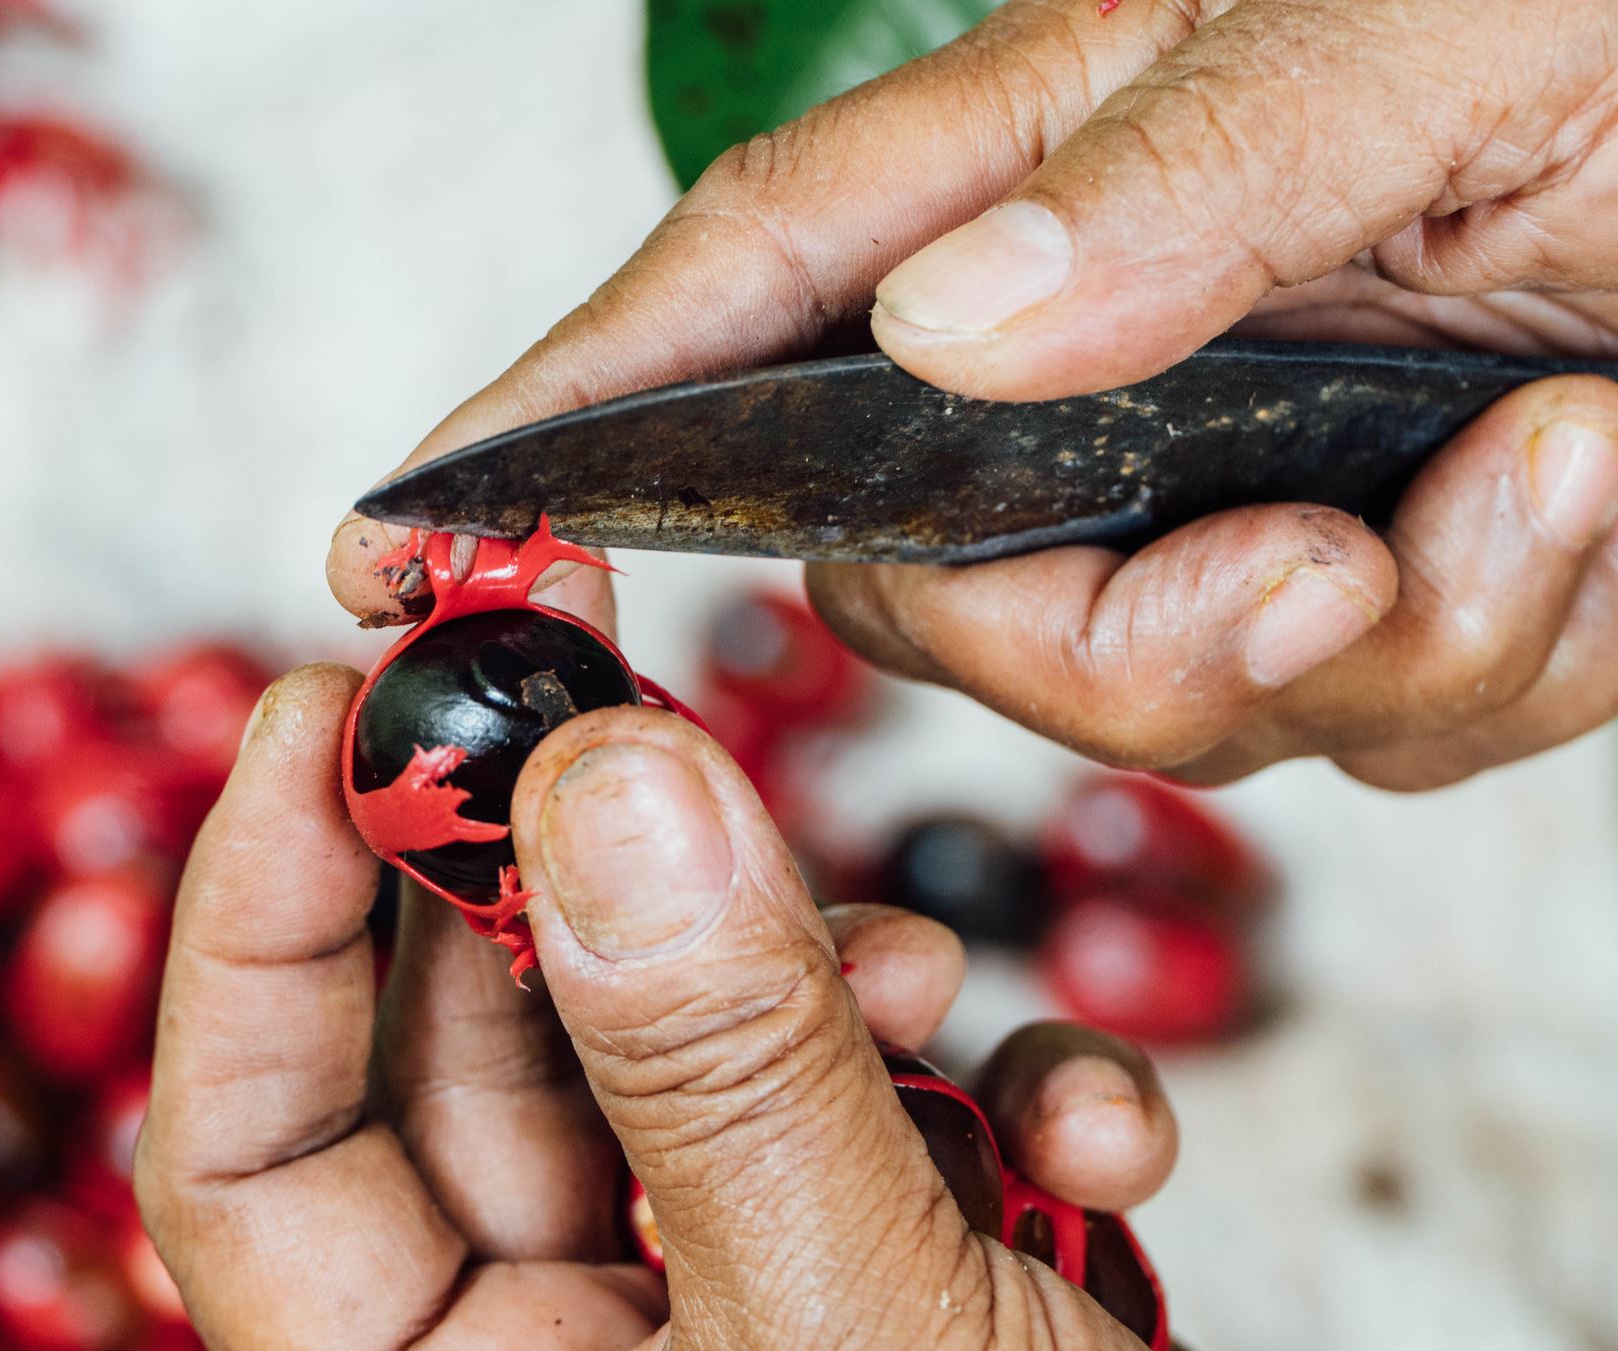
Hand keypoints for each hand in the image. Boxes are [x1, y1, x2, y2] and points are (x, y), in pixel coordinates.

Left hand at [132, 663, 1278, 1350]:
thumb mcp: (861, 1345)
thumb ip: (725, 1065)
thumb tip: (603, 786)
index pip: (249, 1148)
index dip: (260, 913)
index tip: (335, 708)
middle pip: (484, 1052)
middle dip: (557, 858)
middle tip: (593, 661)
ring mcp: (725, 1321)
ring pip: (693, 1052)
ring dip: (821, 977)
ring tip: (920, 961)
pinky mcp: (887, 1294)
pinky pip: (881, 1128)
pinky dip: (1000, 1094)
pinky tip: (1099, 1131)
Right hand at [328, 0, 1617, 788]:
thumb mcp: (1444, 19)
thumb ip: (1193, 168)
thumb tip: (953, 331)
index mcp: (1071, 166)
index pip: (748, 295)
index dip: (573, 408)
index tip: (409, 522)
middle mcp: (1114, 346)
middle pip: (928, 587)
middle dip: (1103, 638)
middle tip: (1308, 558)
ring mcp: (1234, 480)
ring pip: (1136, 690)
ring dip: (1337, 644)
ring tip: (1536, 476)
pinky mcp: (1380, 578)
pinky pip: (1355, 722)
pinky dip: (1486, 649)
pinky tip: (1588, 492)